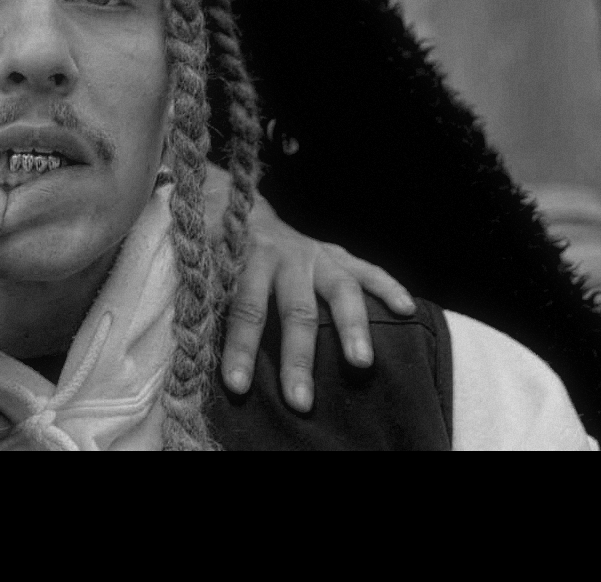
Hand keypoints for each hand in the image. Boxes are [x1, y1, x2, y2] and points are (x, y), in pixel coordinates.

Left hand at [206, 166, 414, 413]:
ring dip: (351, 327)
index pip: (244, 309)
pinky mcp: (336, 252)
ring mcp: (314, 254)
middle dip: (297, 358)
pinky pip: (368, 269)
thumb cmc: (216, 246)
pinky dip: (389, 287)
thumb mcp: (204, 266)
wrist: (234, 200)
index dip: (240, 348)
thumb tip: (192, 352)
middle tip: (300, 400)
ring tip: (361, 363)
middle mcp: (283, 257)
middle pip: (295, 311)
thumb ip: (208, 299)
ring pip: (339, 290)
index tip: (236, 386)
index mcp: (244, 261)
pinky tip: (408, 309)